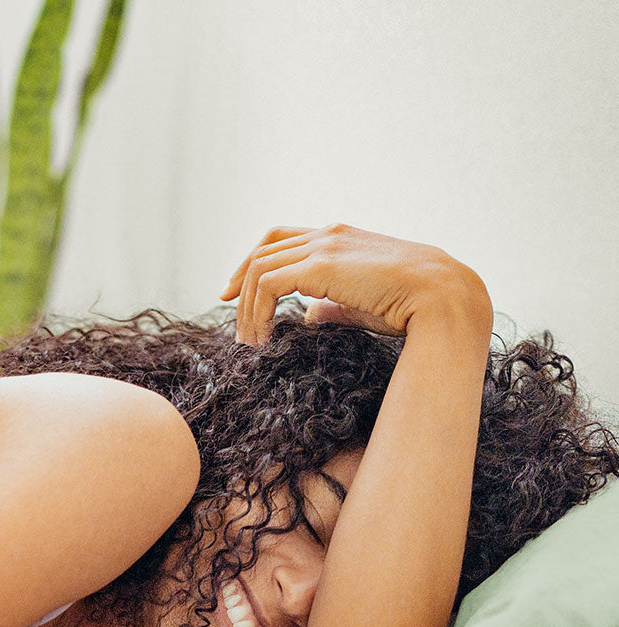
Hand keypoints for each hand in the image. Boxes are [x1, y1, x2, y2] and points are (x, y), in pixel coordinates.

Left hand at [220, 222, 491, 344]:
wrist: (441, 297)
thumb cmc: (410, 306)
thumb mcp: (361, 304)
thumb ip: (331, 306)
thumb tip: (307, 318)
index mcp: (339, 238)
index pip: (281, 239)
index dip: (252, 263)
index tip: (235, 295)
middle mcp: (328, 234)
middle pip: (263, 250)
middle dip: (239, 285)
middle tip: (234, 322)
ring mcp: (324, 245)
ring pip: (259, 267)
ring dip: (246, 307)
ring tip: (250, 341)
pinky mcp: (321, 265)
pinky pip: (268, 284)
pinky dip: (256, 311)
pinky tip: (262, 337)